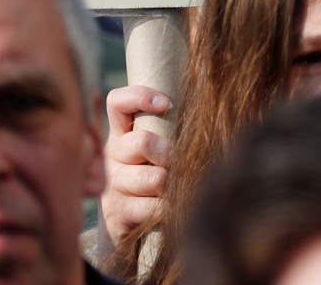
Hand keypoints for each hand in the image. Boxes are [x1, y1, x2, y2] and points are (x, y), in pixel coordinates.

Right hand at [100, 84, 172, 249]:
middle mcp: (112, 154)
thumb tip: (208, 115)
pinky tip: (171, 209)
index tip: (167, 104)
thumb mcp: (159, 149)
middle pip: (143, 141)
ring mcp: (112, 183)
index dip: (140, 97)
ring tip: (176, 189)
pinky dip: (169, 209)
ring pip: (153, 178)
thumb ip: (171, 130)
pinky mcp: (116, 212)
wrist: (134, 224)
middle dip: (171, 154)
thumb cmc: (156, 175)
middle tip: (180, 163)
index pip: (118, 102)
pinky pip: (152, 207)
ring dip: (173, 186)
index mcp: (121, 132)